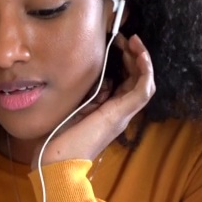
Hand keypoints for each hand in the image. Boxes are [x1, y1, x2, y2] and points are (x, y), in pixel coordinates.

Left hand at [39, 33, 154, 164]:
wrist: (57, 163)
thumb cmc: (57, 139)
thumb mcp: (70, 106)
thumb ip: (81, 91)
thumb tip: (82, 71)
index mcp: (108, 110)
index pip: (125, 82)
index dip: (124, 60)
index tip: (114, 42)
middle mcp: (119, 112)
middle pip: (137, 79)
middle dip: (133, 55)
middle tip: (124, 37)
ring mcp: (122, 114)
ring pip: (144, 83)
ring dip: (142, 60)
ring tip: (134, 42)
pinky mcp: (121, 115)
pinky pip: (143, 91)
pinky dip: (145, 71)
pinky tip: (139, 55)